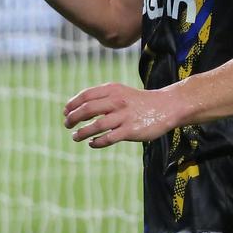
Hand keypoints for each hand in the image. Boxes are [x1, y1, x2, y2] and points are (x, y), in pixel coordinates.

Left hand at [63, 82, 180, 147]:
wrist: (166, 107)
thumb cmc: (138, 101)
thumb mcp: (120, 92)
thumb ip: (101, 97)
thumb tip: (76, 107)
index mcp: (112, 90)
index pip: (85, 95)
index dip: (72, 104)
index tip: (65, 112)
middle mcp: (117, 101)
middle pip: (87, 110)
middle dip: (73, 118)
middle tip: (67, 125)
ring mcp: (124, 116)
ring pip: (96, 126)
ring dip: (82, 133)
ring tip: (75, 137)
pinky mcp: (131, 131)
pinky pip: (108, 138)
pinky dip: (97, 142)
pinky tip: (91, 143)